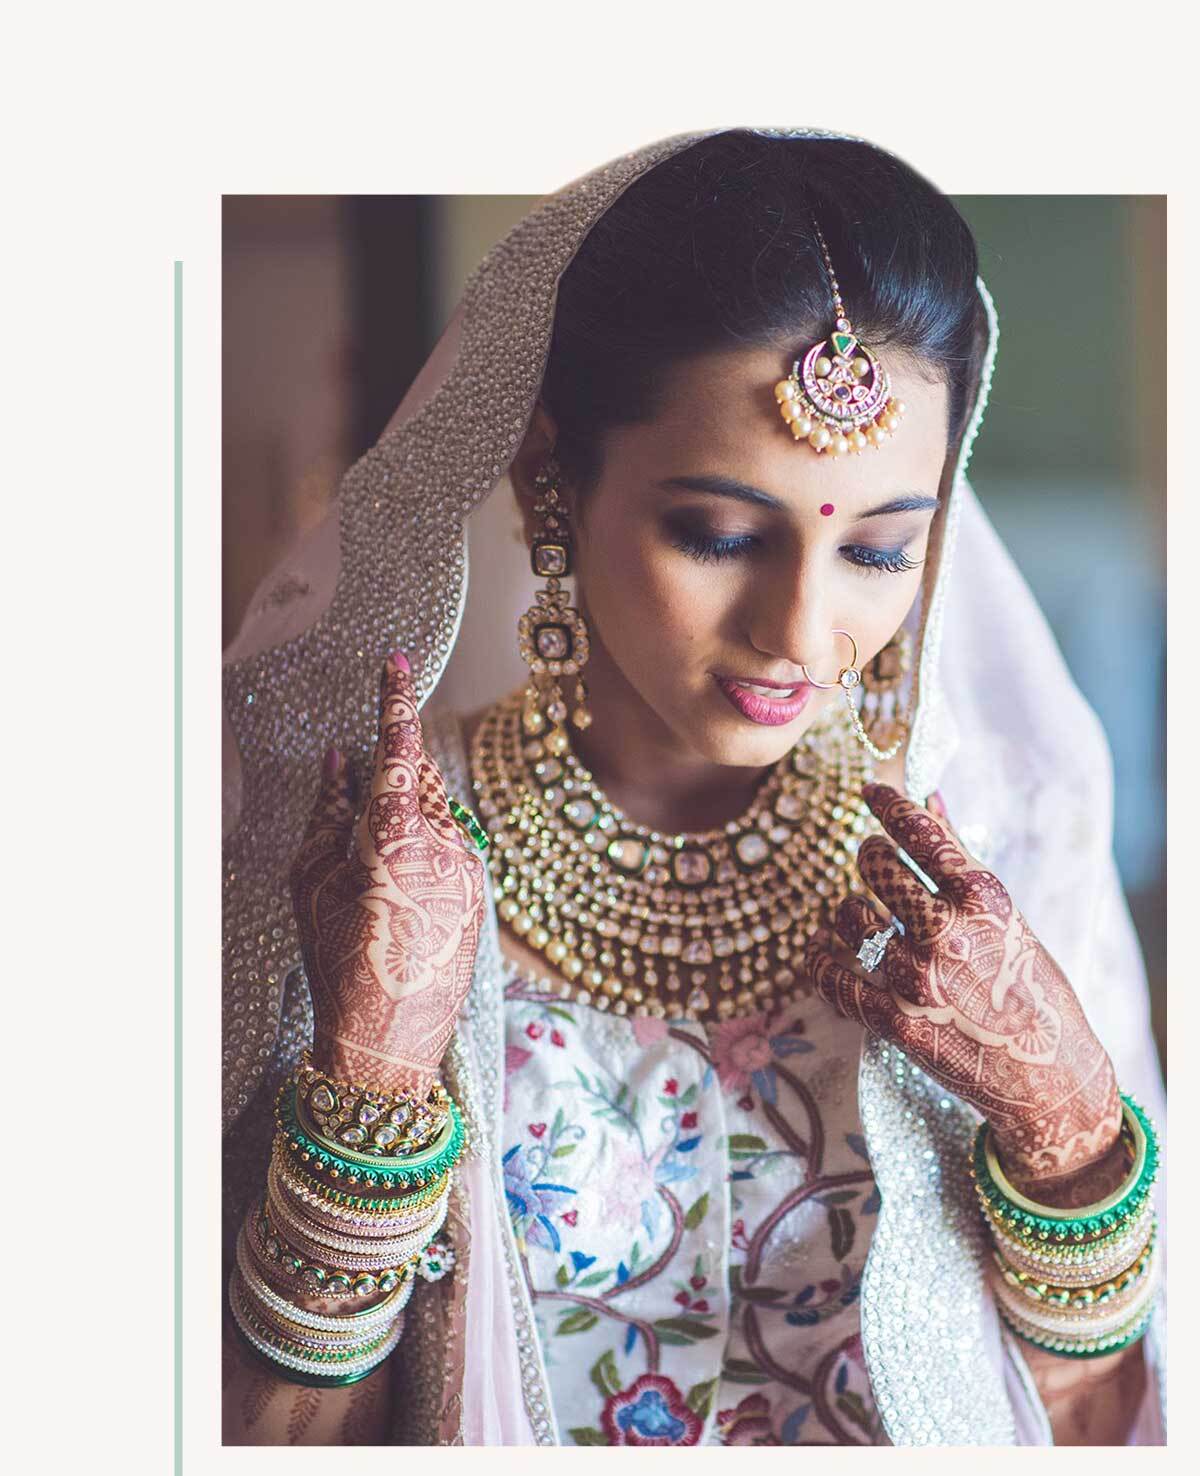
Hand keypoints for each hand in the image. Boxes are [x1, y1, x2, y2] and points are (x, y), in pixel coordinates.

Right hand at [288, 652, 486, 1095]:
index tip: (396, 662)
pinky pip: (453, 850)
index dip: (394, 702)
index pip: (397, 750)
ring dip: (407, 826)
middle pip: (418, 782)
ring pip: (437, 817)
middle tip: (360, 834)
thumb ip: (329, 813)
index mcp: (397, 836)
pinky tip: (403, 904)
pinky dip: (426, 855)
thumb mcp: (313, 883)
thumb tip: (341, 761)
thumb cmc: (339, 961)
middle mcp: (446, 844)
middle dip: (391, 784)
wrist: (389, 1040)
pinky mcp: (483, 892)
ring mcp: (471, 869)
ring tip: (376, 891)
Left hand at [805, 783, 1121, 1192]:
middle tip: (872, 859)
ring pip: (848, 916)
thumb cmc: (1031, 989)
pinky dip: (818, 956)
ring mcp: (916, 979)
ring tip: (855, 912)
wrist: (1048, 1078)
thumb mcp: (1008, 918)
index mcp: (983, 900)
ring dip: (846, 909)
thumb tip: (928, 798)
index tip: (870, 791)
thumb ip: (961, 857)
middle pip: (876, 867)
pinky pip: (832, 976)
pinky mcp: (893, 1021)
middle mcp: (947, 934)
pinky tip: (818, 946)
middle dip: (870, 856)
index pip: (921, 833)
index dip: (888, 805)